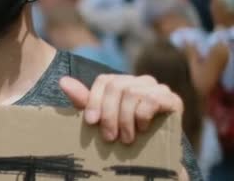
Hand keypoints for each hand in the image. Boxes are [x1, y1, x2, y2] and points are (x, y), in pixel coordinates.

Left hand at [59, 74, 182, 143]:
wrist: (155, 155)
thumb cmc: (123, 134)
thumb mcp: (101, 119)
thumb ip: (83, 101)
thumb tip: (63, 81)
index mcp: (122, 83)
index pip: (105, 80)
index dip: (95, 100)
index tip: (90, 122)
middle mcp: (140, 81)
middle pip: (117, 86)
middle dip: (109, 114)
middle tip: (109, 138)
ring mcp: (157, 88)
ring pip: (133, 93)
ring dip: (125, 119)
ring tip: (125, 139)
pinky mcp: (172, 99)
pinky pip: (152, 99)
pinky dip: (142, 116)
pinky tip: (141, 129)